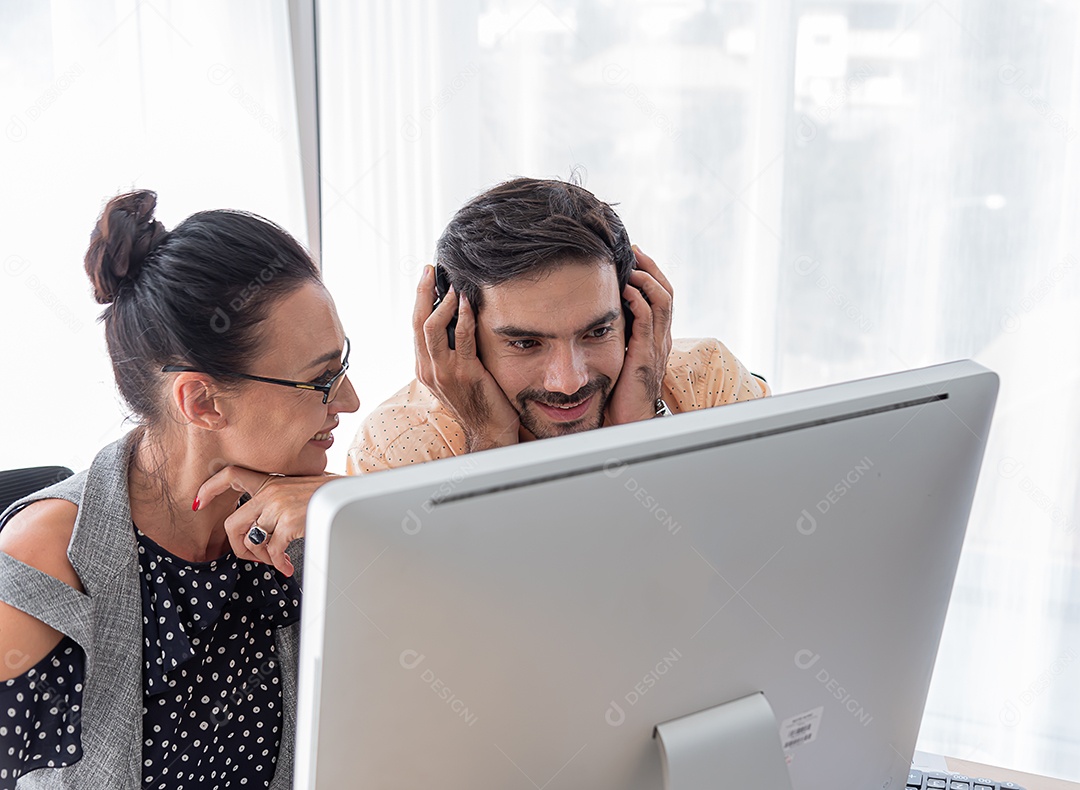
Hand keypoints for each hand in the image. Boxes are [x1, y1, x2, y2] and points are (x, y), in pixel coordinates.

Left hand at [195, 466, 337, 575]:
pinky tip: (287, 565)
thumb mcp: (301, 489)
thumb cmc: (332, 494)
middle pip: (232, 524)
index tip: (199, 502)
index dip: (210, 488)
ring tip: (277, 562)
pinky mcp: (288, 522)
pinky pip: (271, 550)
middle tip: (255, 557)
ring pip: (251, 541)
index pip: (230, 475)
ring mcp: (277, 506)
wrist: (352, 496)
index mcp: (271, 481)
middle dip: (239, 548)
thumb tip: (268, 529)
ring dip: (263, 559)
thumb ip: (281, 500)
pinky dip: (277, 563)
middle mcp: (271, 491)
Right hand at [413, 265, 520, 451]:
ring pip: (430, 328)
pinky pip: (459, 338)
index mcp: (424, 369)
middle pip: (416, 322)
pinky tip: (467, 302)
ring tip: (451, 284)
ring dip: (441, 301)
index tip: (427, 279)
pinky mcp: (464, 373)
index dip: (420, 300)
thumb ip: (451, 352)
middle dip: (422, 292)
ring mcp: (444, 373)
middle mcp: (428, 370)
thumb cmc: (478, 400)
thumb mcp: (457, 374)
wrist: (490, 430)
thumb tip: (455, 321)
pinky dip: (462, 316)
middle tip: (431, 270)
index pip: (415, 328)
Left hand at [604, 246, 673, 425]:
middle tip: (635, 251)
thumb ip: (613, 336)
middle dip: (651, 268)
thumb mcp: (616, 356)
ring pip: (662, 302)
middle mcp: (661, 339)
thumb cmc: (616, 393)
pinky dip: (640, 302)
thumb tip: (593, 314)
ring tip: (632, 264)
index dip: (651, 274)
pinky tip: (626, 290)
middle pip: (666, 292)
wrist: (625, 423)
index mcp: (655, 338)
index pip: (661, 297)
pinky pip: (649, 322)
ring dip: (647, 279)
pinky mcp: (645, 357)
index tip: (634, 257)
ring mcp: (656, 347)